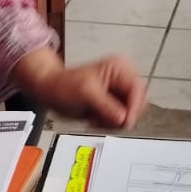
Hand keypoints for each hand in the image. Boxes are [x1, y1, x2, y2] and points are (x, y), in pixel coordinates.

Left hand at [12, 47, 147, 128]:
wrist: (52, 91)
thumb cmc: (64, 85)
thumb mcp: (86, 93)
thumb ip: (107, 106)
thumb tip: (124, 118)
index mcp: (120, 68)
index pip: (138, 90)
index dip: (134, 108)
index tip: (125, 122)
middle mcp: (123, 79)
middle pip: (137, 104)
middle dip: (121, 115)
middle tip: (103, 119)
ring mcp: (119, 92)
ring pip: (130, 114)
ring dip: (113, 121)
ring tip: (95, 118)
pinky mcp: (114, 104)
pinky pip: (120, 120)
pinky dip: (108, 123)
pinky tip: (95, 119)